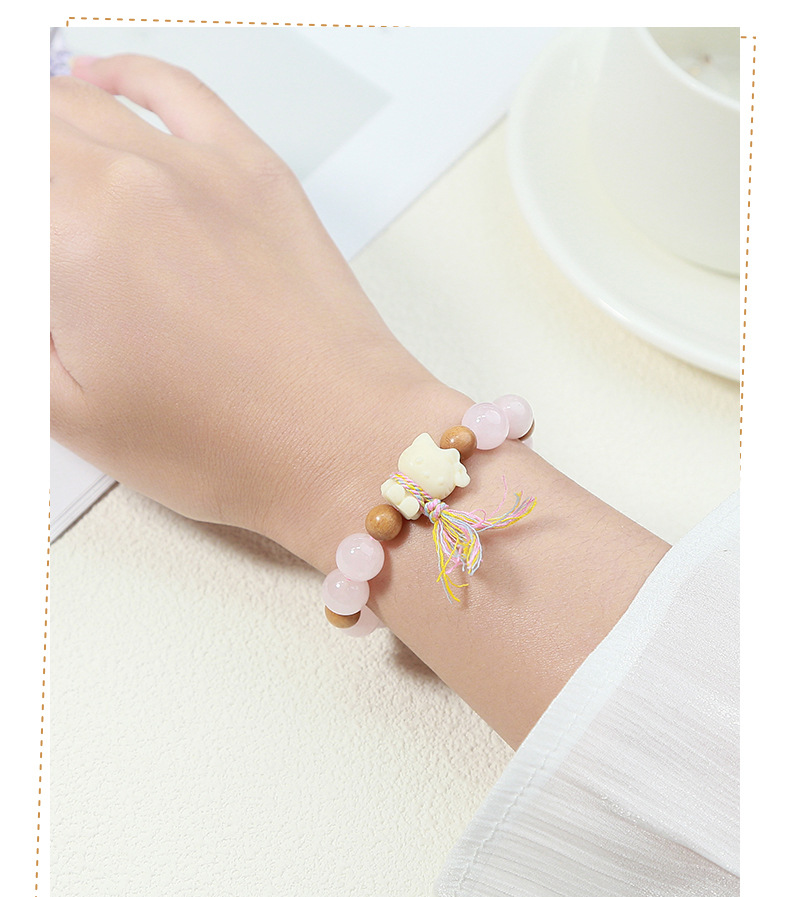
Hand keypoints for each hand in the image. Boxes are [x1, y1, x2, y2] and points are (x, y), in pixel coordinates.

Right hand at [51, 54, 458, 552]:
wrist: (339, 443)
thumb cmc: (228, 444)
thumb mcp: (72, 412)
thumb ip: (18, 336)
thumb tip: (26, 287)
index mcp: (72, 241)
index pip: (8, 188)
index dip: (16, 230)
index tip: (30, 268)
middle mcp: (131, 182)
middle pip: (34, 134)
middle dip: (23, 180)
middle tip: (38, 237)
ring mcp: (199, 166)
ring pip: (84, 104)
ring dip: (44, 126)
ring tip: (43, 169)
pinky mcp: (254, 170)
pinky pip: (172, 89)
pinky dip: (122, 77)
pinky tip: (95, 81)